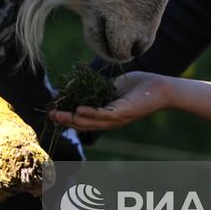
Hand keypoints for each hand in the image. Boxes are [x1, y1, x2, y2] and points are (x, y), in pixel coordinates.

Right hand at [49, 70, 172, 131]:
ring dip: (73, 119)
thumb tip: (81, 85)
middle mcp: (110, 121)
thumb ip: (98, 89)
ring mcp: (117, 119)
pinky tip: (78, 110)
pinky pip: (104, 114)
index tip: (53, 111)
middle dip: (66, 120)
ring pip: (91, 122)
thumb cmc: (139, 86)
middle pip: (84, 124)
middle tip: (50, 115)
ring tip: (58, 114)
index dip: (68, 116)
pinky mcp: (124, 113)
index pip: (84, 119)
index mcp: (107, 115)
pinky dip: (90, 113)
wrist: (160, 87)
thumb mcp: (113, 87)